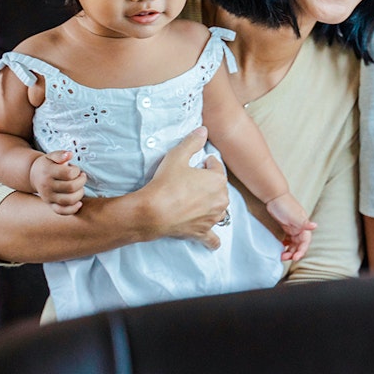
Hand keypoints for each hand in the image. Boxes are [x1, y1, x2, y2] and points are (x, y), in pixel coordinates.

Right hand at [29, 150, 85, 214]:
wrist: (34, 175)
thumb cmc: (48, 164)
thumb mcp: (52, 156)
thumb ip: (61, 155)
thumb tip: (70, 154)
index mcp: (48, 172)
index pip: (69, 174)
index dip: (77, 171)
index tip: (76, 170)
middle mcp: (47, 186)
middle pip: (71, 187)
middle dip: (81, 182)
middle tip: (81, 177)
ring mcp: (48, 197)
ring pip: (68, 200)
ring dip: (80, 194)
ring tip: (79, 188)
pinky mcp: (50, 205)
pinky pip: (62, 211)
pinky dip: (72, 209)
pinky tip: (79, 203)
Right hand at [140, 127, 229, 249]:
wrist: (153, 212)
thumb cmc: (166, 183)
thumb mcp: (177, 156)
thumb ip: (192, 142)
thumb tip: (203, 130)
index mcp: (218, 180)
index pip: (216, 167)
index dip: (206, 164)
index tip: (198, 164)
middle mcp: (221, 200)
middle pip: (219, 188)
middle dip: (208, 184)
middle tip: (191, 182)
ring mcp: (212, 218)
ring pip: (218, 210)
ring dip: (212, 206)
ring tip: (197, 202)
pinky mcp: (202, 232)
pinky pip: (212, 238)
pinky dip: (213, 240)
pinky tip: (214, 243)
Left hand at [265, 193, 317, 261]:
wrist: (274, 196)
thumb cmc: (285, 205)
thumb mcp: (294, 216)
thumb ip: (304, 223)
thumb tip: (315, 226)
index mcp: (303, 225)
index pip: (305, 241)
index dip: (301, 250)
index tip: (295, 258)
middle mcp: (299, 228)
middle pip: (299, 245)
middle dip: (294, 253)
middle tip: (285, 258)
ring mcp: (292, 228)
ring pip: (293, 243)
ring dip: (289, 251)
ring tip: (281, 256)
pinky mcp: (286, 227)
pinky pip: (288, 240)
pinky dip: (285, 245)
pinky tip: (280, 248)